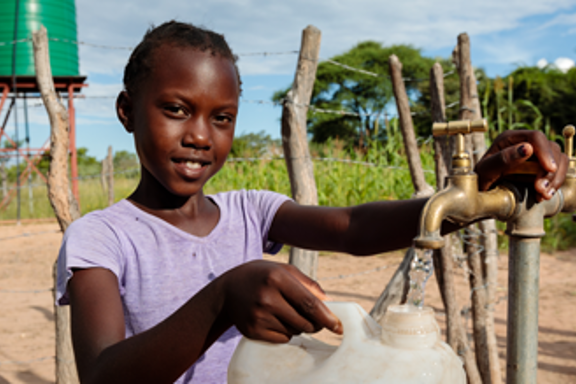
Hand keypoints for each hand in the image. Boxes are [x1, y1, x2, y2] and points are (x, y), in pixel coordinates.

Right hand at [219, 260, 341, 342]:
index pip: (309, 303)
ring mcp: (258, 315)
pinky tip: (275, 319)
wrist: (227, 290)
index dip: (326, 317)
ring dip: (299, 326)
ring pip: (295, 331)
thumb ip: (307, 283)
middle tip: (315, 320)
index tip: (338, 327)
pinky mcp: (252, 330)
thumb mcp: (282, 269)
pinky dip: (285, 332)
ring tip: (286, 312)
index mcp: (277, 278)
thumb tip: (327, 302)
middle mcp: (267, 297)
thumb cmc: (261, 276)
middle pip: (305, 322)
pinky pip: (282, 339)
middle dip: (315, 324)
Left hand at [475, 130, 567, 200]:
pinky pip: (557, 171)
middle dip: (550, 170)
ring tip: (543, 194)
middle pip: (551, 148)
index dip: (545, 152)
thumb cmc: (478, 180)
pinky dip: (554, 184)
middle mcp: (524, 143)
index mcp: (509, 138)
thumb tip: (527, 148)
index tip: (549, 169)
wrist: (479, 195)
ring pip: (559, 160)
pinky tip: (543, 195)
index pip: (535, 137)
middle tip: (541, 189)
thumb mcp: (486, 171)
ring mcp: (535, 155)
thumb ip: (503, 159)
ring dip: (554, 178)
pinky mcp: (541, 168)